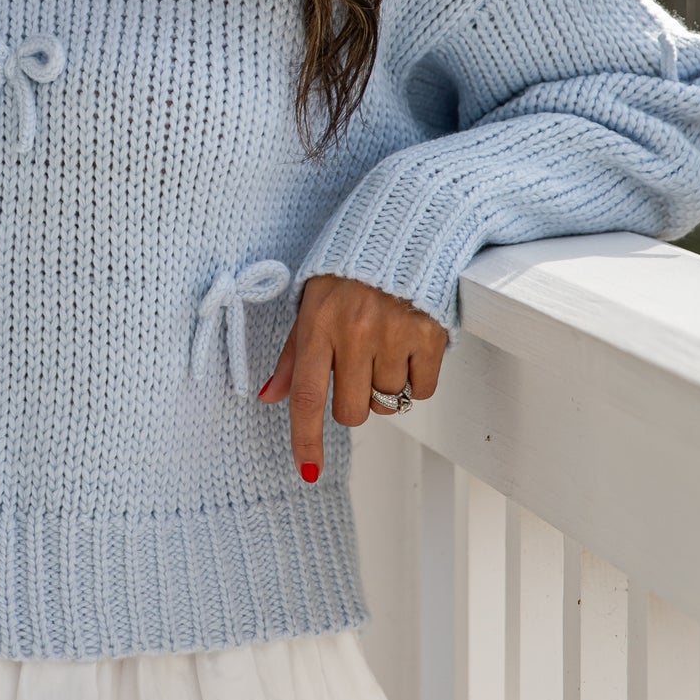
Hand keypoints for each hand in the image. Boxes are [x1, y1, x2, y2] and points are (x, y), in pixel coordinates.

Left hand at [257, 274, 446, 480]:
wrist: (404, 227)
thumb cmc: (348, 270)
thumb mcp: (311, 303)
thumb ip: (294, 355)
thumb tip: (270, 398)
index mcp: (318, 325)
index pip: (308, 397)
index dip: (307, 440)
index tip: (309, 471)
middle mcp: (354, 333)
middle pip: (352, 411)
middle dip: (354, 403)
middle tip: (359, 371)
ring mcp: (394, 334)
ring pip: (388, 403)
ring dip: (387, 388)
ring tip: (387, 349)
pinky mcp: (429, 334)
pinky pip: (422, 390)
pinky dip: (417, 381)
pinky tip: (410, 350)